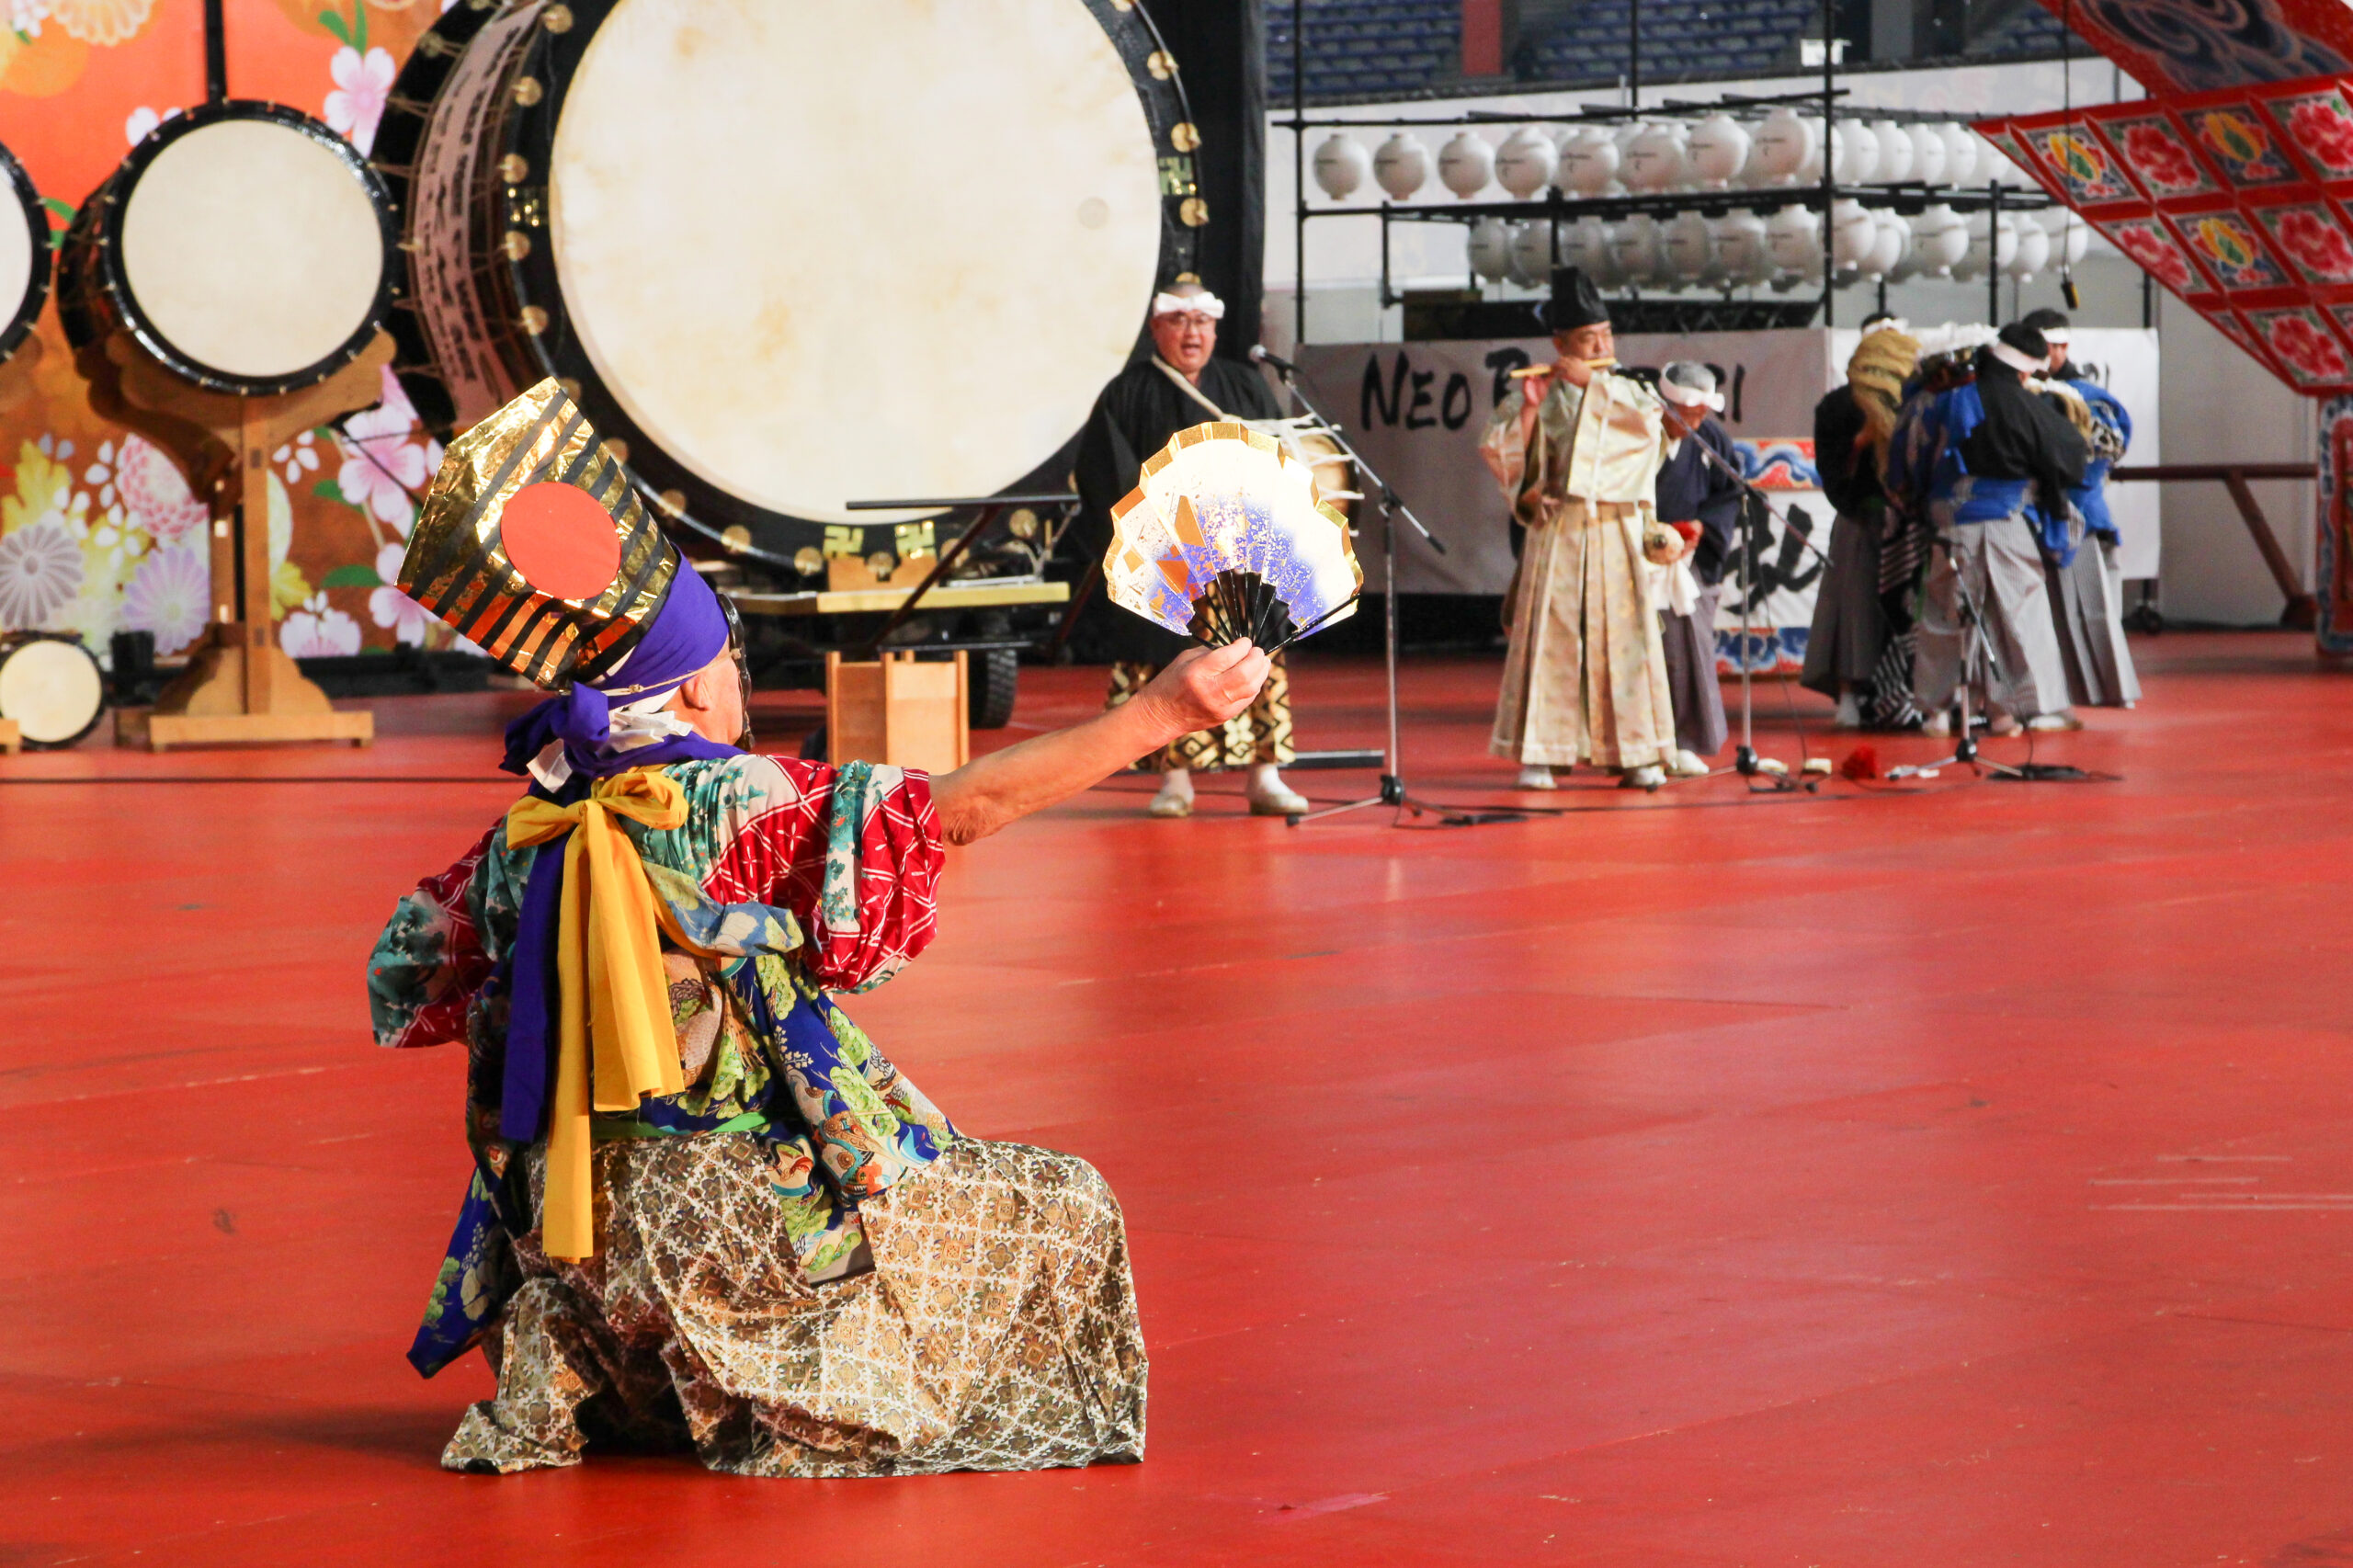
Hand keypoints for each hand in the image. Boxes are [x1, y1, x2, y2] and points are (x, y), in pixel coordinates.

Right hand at [1142, 641, 1270, 738]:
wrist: (1161, 715)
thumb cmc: (1171, 682)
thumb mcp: (1186, 660)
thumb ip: (1212, 653)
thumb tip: (1237, 649)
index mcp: (1197, 673)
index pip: (1228, 657)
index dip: (1242, 647)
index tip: (1245, 642)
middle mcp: (1210, 691)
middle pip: (1245, 674)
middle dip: (1256, 659)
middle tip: (1258, 651)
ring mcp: (1219, 706)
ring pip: (1251, 688)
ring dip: (1261, 672)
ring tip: (1262, 662)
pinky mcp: (1225, 716)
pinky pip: (1247, 699)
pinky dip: (1254, 685)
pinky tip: (1254, 677)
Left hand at [1551, 354, 1595, 388]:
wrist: (1592, 380)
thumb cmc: (1589, 376)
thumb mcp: (1583, 367)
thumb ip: (1577, 366)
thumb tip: (1573, 369)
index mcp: (1576, 360)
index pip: (1565, 358)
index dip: (1561, 361)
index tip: (1559, 365)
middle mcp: (1571, 362)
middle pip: (1560, 360)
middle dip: (1556, 364)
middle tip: (1553, 368)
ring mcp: (1569, 368)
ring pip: (1557, 365)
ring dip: (1554, 369)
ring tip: (1551, 373)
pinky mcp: (1567, 374)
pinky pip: (1558, 373)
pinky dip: (1556, 375)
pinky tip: (1555, 378)